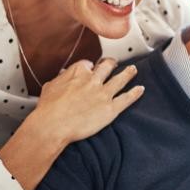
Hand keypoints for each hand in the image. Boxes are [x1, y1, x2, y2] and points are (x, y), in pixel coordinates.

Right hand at [0, 58, 143, 189]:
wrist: (53, 125)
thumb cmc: (48, 109)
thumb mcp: (50, 86)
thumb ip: (62, 78)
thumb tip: (66, 73)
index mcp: (79, 73)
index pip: (88, 64)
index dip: (90, 66)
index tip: (92, 68)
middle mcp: (94, 81)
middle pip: (107, 67)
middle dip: (111, 64)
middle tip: (114, 63)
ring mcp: (104, 94)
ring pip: (121, 79)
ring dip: (128, 73)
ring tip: (133, 69)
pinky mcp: (111, 108)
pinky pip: (127, 98)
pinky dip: (135, 93)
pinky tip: (140, 89)